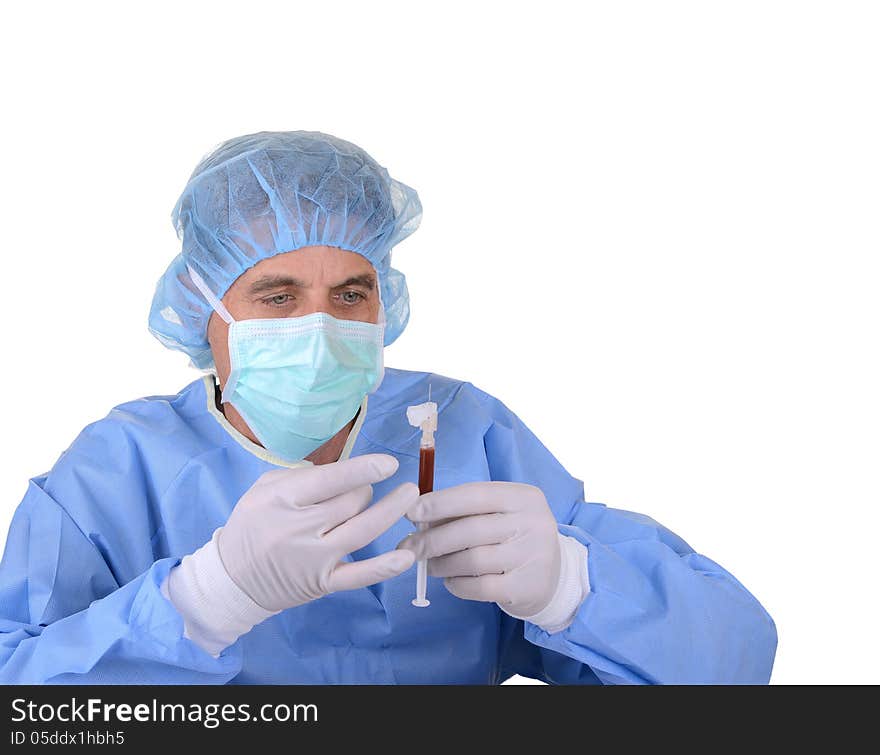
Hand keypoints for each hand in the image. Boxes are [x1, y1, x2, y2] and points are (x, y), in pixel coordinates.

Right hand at [217, 454, 417, 611]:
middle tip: (364, 490)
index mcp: (283, 498)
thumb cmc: (252, 525)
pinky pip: (360, 575)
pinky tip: (407, 555)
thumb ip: (300, 475)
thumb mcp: (263, 489)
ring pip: (362, 530)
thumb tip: (343, 471)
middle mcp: (300, 527)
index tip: (389, 464)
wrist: (233, 579)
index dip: (364, 469)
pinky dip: (385, 566)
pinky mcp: (324, 583)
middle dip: (365, 490)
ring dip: (390, 511)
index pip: (331, 480)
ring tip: (410, 496)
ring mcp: (314, 558)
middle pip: (351, 502)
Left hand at [398, 481, 560, 616]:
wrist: (554, 575)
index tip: (410, 512)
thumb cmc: (514, 536)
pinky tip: (450, 581)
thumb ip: (464, 510)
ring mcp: (533, 556)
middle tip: (408, 546)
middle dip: (432, 539)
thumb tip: (418, 516)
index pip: (475, 495)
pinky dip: (457, 585)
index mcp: (523, 496)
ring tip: (429, 564)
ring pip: (472, 560)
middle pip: (470, 530)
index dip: (439, 503)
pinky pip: (479, 587)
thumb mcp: (498, 513)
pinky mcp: (527, 587)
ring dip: (441, 563)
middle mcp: (533, 523)